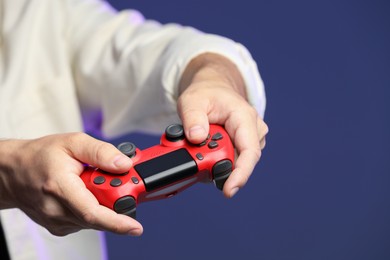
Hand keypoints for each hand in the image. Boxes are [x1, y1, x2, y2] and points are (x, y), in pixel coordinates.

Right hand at [0, 133, 142, 235]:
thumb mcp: (73, 142)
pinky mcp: (59, 227)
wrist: (13, 171)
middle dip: (116, 202)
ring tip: (93, 183)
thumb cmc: (40, 156)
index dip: (117, 222)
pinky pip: (86, 222)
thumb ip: (101, 152)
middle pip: (99, 216)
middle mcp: (57, 210)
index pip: (92, 213)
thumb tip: (124, 164)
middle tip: (118, 183)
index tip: (136, 227)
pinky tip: (85, 193)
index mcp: (60, 187)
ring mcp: (57, 222)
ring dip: (104, 204)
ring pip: (94, 220)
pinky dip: (94, 209)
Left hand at [177, 53, 267, 197]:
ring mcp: (250, 139)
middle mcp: (253, 130)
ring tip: (198, 146)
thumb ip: (192, 118)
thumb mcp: (192, 100)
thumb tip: (196, 137)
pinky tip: (205, 151)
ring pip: (234, 162)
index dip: (241, 174)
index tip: (228, 190)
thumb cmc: (206, 93)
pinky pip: (231, 160)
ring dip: (214, 161)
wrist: (213, 89)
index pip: (249, 151)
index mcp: (244, 117)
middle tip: (194, 157)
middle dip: (216, 165)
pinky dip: (215, 159)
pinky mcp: (243, 146)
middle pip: (239, 161)